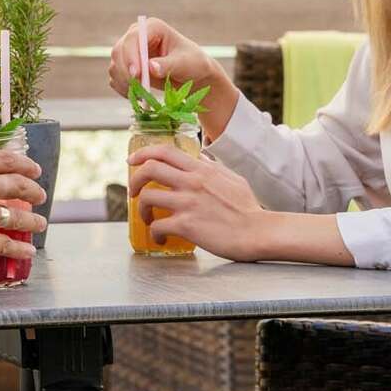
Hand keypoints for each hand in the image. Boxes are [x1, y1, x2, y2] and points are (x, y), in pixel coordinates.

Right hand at [0, 151, 46, 272]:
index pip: (3, 159)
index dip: (24, 164)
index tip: (34, 169)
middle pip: (16, 185)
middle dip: (33, 190)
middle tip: (40, 195)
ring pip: (17, 216)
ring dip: (33, 221)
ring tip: (41, 223)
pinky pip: (7, 244)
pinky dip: (20, 249)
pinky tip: (28, 251)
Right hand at [108, 17, 238, 139]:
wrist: (191, 76)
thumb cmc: (193, 64)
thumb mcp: (185, 64)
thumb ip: (168, 65)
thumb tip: (151, 67)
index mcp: (152, 27)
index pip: (134, 37)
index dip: (131, 55)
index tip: (136, 74)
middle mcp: (137, 36)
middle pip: (119, 51)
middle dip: (126, 72)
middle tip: (138, 90)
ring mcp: (129, 51)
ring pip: (115, 66)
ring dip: (124, 82)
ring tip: (142, 95)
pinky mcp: (126, 66)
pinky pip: (115, 78)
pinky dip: (124, 88)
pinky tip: (138, 96)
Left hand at [128, 142, 268, 261]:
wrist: (259, 232)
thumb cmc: (248, 209)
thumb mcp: (232, 178)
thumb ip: (212, 167)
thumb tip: (199, 157)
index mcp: (202, 169)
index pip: (164, 151)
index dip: (142, 153)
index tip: (132, 161)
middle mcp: (192, 182)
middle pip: (149, 169)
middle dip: (135, 180)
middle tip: (133, 191)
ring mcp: (188, 203)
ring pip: (148, 198)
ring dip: (141, 209)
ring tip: (147, 218)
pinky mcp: (187, 225)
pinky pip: (158, 226)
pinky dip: (154, 233)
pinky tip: (160, 238)